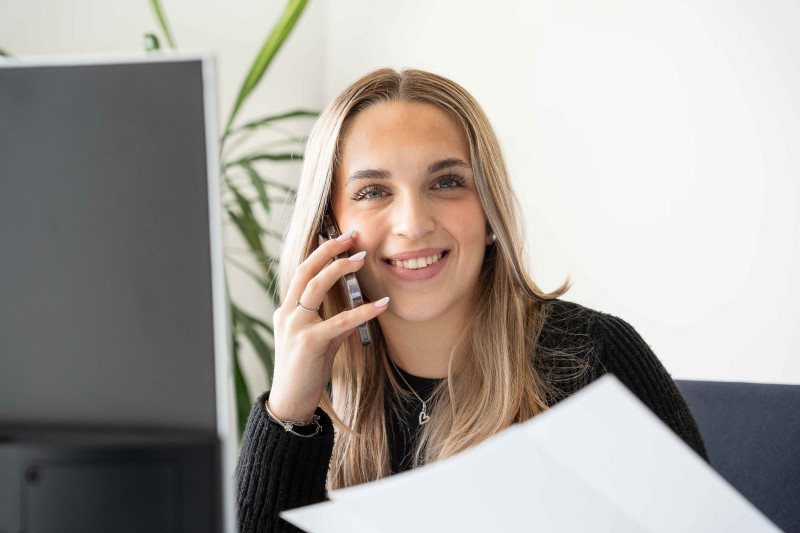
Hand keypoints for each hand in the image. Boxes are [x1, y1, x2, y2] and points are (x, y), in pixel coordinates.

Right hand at [267, 230, 388, 421]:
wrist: (291, 402)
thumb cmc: (306, 371)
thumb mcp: (319, 341)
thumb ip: (333, 322)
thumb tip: (357, 308)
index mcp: (287, 311)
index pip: (302, 272)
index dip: (321, 253)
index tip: (340, 238)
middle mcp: (287, 314)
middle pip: (305, 270)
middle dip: (328, 250)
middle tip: (352, 236)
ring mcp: (295, 327)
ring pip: (316, 287)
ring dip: (340, 268)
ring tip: (362, 258)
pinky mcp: (309, 342)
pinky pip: (340, 321)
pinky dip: (362, 311)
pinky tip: (381, 304)